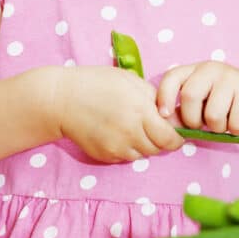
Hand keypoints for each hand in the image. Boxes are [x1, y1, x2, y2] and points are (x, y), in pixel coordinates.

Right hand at [53, 66, 183, 162]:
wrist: (61, 100)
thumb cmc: (97, 83)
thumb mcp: (130, 80)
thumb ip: (153, 98)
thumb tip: (171, 114)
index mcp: (140, 112)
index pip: (171, 138)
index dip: (176, 136)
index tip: (174, 128)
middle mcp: (130, 134)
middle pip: (159, 149)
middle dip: (161, 139)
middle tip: (153, 125)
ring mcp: (116, 148)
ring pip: (143, 154)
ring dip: (144, 144)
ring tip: (133, 126)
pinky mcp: (105, 156)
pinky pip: (126, 157)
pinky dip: (128, 148)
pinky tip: (118, 132)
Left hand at [156, 62, 238, 134]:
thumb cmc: (226, 101)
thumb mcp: (203, 98)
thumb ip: (184, 107)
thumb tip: (168, 124)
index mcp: (195, 70)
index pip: (172, 77)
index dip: (164, 97)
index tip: (165, 115)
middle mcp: (212, 69)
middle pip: (190, 96)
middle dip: (192, 120)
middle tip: (202, 124)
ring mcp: (232, 78)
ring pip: (213, 115)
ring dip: (217, 127)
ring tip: (224, 120)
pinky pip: (235, 123)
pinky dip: (235, 130)